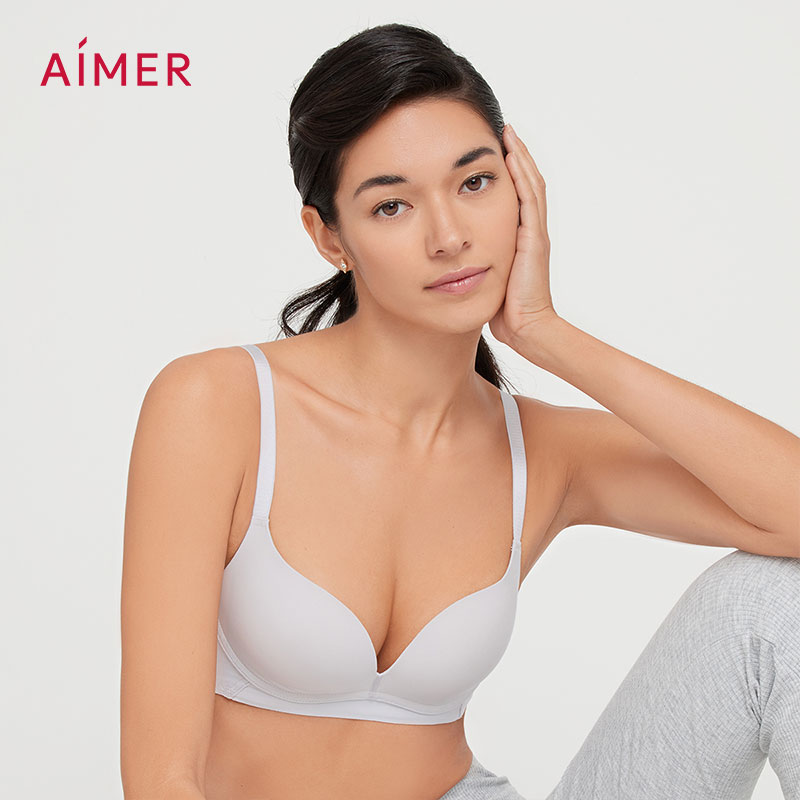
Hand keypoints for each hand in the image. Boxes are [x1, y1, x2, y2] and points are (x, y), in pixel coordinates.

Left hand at [489, 124, 558, 346]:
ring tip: (508, 132)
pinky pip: (530, 199)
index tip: (490, 149)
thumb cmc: (504, 310)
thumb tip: (450, 255)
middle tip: (502, 128)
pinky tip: (512, 156)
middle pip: (525, 182)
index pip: (515, 195)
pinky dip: (522, 175)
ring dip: (520, 157)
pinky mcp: (534, 239)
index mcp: (518, 238)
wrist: (526, 329)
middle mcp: (530, 231)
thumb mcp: (485, 277)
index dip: (505, 171)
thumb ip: (475, 261)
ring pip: (531, 184)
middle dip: (515, 155)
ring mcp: (534, 233)